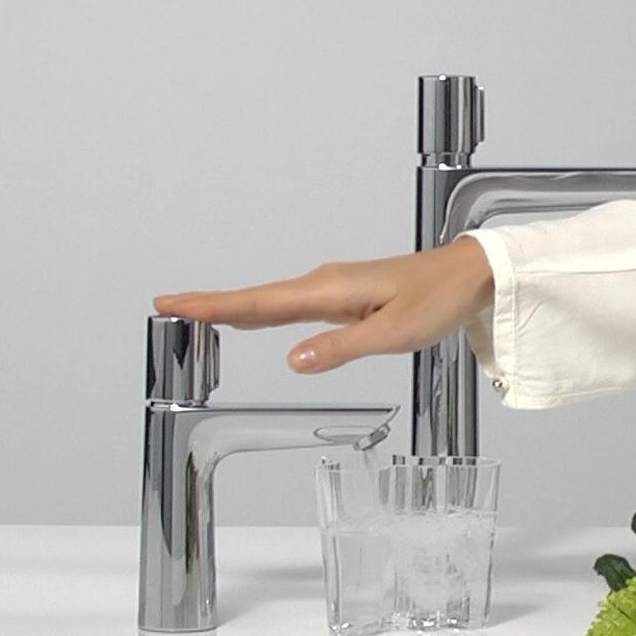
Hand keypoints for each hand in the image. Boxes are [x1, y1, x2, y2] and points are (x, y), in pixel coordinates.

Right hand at [152, 240, 495, 374]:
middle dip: (211, 304)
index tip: (173, 303)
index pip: (259, 303)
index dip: (214, 306)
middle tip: (167, 307)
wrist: (468, 275)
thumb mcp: (392, 334)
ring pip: (271, 300)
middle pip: (256, 298)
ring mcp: (333, 288)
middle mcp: (325, 284)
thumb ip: (340, 348)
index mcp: (330, 291)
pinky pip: (291, 303)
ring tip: (197, 313)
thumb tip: (293, 360)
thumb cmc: (437, 299)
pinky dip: (263, 309)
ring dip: (233, 306)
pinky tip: (256, 317)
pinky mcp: (343, 295)